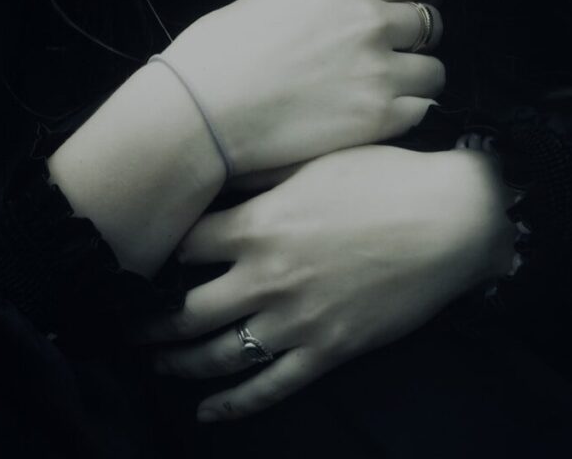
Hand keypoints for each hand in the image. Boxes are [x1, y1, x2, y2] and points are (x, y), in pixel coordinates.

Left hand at [134, 145, 516, 420]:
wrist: (448, 219)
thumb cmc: (384, 178)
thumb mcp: (314, 161)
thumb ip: (260, 174)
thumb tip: (219, 174)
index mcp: (259, 224)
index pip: (183, 246)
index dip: (155, 254)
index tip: (137, 262)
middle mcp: (266, 277)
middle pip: (185, 310)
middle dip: (147, 323)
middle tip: (123, 327)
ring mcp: (295, 321)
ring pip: (217, 355)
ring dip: (177, 364)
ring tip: (154, 364)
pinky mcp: (326, 351)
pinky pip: (267, 388)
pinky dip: (231, 405)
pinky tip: (207, 411)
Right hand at [160, 0, 444, 174]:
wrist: (204, 108)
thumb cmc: (220, 49)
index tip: (424, 1)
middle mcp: (370, 18)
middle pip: (431, 22)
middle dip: (422, 36)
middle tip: (406, 49)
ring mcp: (379, 69)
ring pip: (434, 70)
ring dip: (420, 77)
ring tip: (400, 85)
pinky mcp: (379, 116)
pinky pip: (422, 109)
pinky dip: (409, 112)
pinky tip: (386, 113)